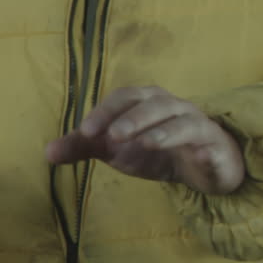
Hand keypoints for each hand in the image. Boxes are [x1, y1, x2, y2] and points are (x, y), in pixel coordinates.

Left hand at [46, 86, 245, 194]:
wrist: (198, 164)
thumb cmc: (150, 147)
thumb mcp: (114, 148)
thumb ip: (83, 147)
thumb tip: (47, 153)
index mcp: (145, 102)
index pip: (124, 98)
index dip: (105, 111)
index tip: (85, 131)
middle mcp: (173, 107)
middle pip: (155, 104)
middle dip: (133, 118)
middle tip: (112, 137)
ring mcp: (197, 126)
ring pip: (184, 123)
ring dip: (165, 132)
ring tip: (146, 145)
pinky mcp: (214, 148)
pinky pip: (211, 147)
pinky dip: (204, 151)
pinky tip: (197, 157)